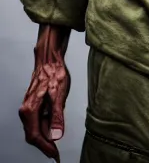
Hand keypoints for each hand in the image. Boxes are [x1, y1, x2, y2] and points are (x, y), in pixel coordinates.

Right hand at [19, 25, 70, 160]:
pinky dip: (45, 129)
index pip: (35, 136)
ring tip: (55, 145)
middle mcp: (26, 110)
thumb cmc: (55, 73)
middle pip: (33, 135)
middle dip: (45, 146)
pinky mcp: (33, 106)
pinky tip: (53, 130)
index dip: (45, 148)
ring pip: (35, 129)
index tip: (54, 156)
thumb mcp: (59, 95)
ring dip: (45, 138)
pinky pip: (37, 122)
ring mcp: (28, 108)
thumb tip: (56, 135)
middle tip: (56, 154)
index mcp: (30, 109)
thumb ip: (57, 116)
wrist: (50, 59)